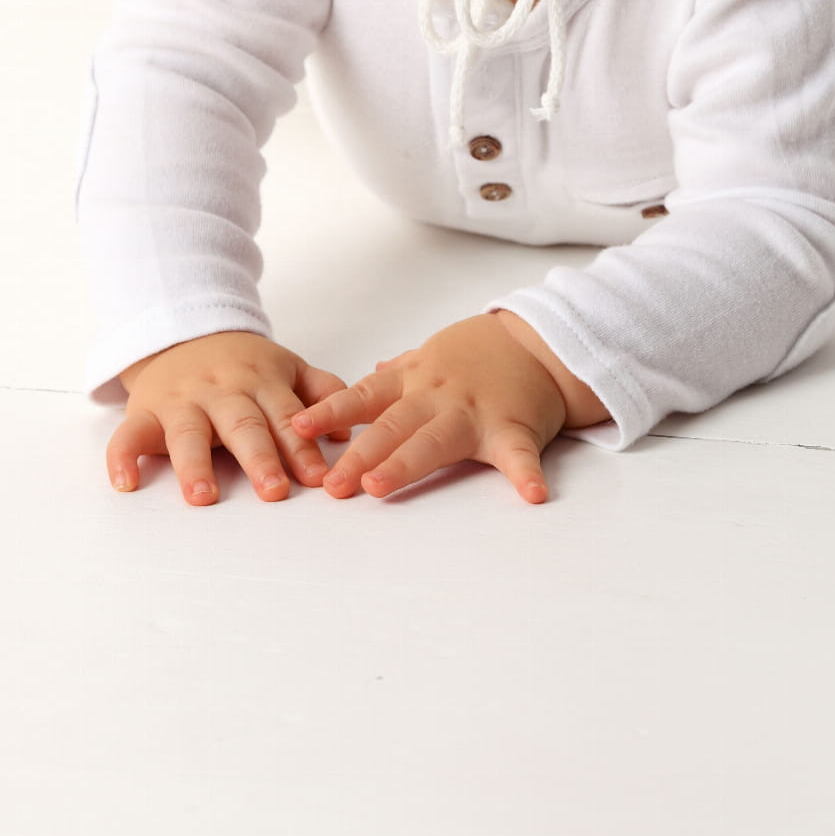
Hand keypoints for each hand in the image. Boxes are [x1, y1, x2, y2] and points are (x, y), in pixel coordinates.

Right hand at [107, 330, 355, 505]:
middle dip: (259, 457)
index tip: (320, 479)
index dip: (304, 448)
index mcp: (262, 381)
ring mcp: (181, 401)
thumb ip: (321, 392)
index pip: (286, 416)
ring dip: (195, 464)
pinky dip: (122, 458)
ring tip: (204, 496)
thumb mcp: (286, 366)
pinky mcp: (145, 411)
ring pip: (187, 433)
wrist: (181, 330)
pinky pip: (129, 434)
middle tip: (274, 491)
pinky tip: (126, 484)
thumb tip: (349, 431)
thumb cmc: (242, 362)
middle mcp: (222, 390)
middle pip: (242, 424)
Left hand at [291, 315, 570, 503]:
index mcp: (415, 381)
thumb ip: (399, 372)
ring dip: (407, 463)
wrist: (537, 340)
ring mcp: (475, 411)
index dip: (330, 413)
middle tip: (331, 484)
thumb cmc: (482, 352)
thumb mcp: (432, 354)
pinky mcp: (514, 427)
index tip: (298, 428)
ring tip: (380, 488)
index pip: (365, 397)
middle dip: (358, 455)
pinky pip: (519, 454)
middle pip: (392, 426)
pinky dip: (524, 474)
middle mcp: (437, 395)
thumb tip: (371, 375)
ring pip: (435, 439)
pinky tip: (531, 495)